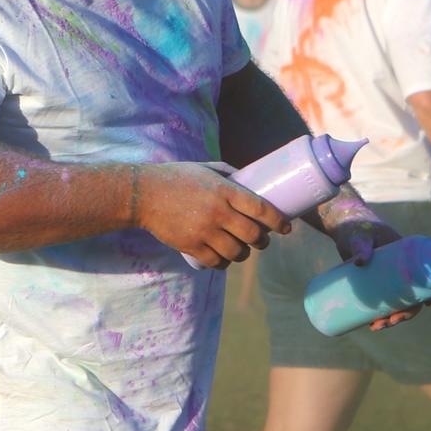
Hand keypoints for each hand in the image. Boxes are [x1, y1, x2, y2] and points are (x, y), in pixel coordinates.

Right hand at [136, 162, 290, 267]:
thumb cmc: (177, 178)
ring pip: (236, 252)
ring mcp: (204, 231)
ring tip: (242, 250)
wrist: (143, 194)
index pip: (261, 209)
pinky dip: (223, 263)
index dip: (278, 222)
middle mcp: (218, 212)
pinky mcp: (191, 246)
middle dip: (262, 241)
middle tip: (262, 240)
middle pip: (253, 235)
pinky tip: (224, 259)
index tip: (286, 228)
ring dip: (243, 254)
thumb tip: (250, 181)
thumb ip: (228, 174)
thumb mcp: (205, 168)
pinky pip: (216, 262)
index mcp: (225, 190)